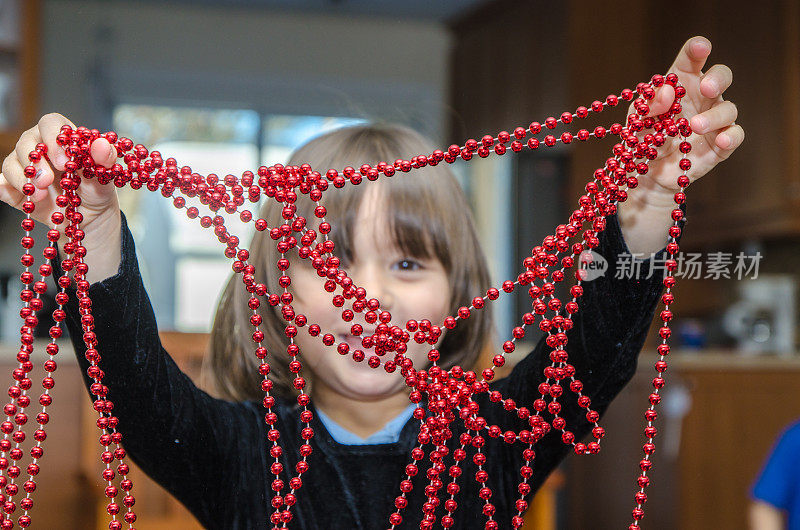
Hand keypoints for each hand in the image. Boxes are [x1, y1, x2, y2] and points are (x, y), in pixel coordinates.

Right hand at [0, 113, 123, 282]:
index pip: (51, 123)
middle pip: (26, 142)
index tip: (62, 161)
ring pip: (11, 163)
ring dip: (24, 179)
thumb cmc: (96, 189)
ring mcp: (26, 167)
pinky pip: (2, 184)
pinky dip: (4, 189)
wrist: (88, 216)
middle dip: (36, 162)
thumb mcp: (105, 176)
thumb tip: (102, 145)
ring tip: (40, 196)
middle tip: (48, 181)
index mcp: (62, 137)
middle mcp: (39, 147)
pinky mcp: (15, 188)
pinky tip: (21, 197)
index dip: (53, 137)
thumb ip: (105, 160)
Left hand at [631, 36, 743, 206]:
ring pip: (728, 108)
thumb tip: (667, 90)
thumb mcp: (638, 120)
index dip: (697, 49)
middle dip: (718, 78)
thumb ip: (649, 105)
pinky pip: (735, 135)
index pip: (692, 60)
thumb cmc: (643, 139)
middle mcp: (702, 98)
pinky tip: (722, 140)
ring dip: (714, 115)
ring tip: (695, 126)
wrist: (647, 174)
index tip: (700, 47)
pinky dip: (731, 136)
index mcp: (681, 84)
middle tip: (706, 87)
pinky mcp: (721, 144)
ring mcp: (714, 120)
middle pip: (721, 77)